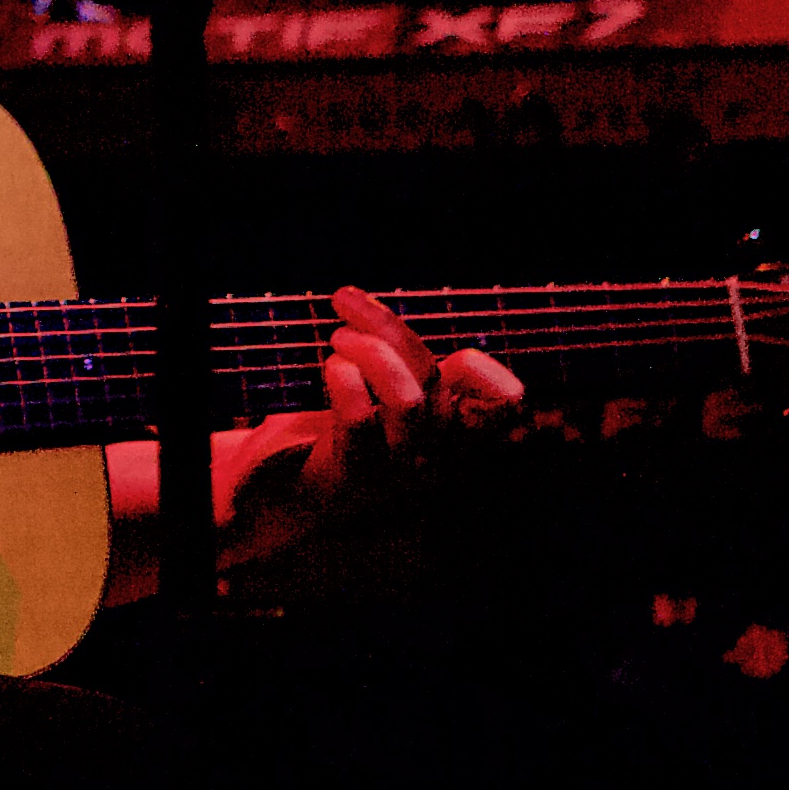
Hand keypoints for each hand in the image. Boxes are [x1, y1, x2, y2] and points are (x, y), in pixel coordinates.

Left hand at [217, 286, 524, 577]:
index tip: (454, 354)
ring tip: (337, 338)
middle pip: (432, 377)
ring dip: (367, 350)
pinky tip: (330, 369)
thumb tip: (465, 355)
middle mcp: (433, 458)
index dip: (491, 375)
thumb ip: (422, 372)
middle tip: (345, 303)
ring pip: (406, 398)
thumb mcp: (392, 398)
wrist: (283, 486)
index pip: (505, 409)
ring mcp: (396, 473)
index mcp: (451, 435)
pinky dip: (344, 380)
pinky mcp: (354, 480)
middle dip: (386, 325)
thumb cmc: (343, 432)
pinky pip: (360, 420)